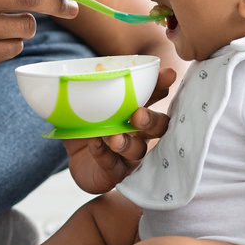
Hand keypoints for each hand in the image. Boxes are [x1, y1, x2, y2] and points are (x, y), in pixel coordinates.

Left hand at [63, 67, 174, 193]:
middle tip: (139, 115)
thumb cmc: (88, 125)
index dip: (161, 86)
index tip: (168, 75)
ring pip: (138, 150)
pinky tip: (95, 144)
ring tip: (114, 138)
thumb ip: (88, 89)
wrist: (76, 157)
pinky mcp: (116, 173)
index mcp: (137, 112)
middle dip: (151, 120)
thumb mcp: (85, 103)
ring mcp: (129, 156)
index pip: (154, 97)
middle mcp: (139, 134)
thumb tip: (79, 71)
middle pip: (157, 127)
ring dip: (127, 143)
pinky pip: (113, 165)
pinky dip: (104, 154)